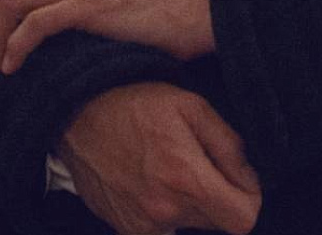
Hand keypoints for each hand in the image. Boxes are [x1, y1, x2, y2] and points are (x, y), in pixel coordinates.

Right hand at [57, 83, 260, 234]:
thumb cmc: (132, 100)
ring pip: (186, 224)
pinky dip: (158, 208)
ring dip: (185, 203)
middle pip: (215, 222)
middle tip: (192, 160)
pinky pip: (156, 227)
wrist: (73, 107)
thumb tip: (249, 176)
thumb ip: (228, 143)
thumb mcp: (188, 104)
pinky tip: (143, 178)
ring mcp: (140, 223)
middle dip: (214, 195)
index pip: (244, 219)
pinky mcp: (121, 227)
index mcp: (186, 178)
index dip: (247, 197)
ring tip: (163, 166)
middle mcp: (165, 209)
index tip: (234, 176)